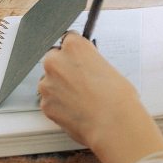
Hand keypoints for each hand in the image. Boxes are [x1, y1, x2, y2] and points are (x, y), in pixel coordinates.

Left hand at [39, 33, 162, 162]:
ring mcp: (47, 84)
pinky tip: (74, 110)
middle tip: (79, 80)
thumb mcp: (108, 68)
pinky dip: (58, 105)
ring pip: (48, 81)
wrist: (112, 123)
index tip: (78, 57)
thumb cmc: (117, 96)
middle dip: (62, 68)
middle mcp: (56, 62)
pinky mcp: (45, 105)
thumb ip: (90, 63)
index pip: (68, 39)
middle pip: (53, 59)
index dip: (75, 51)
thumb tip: (85, 69)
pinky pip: (49, 101)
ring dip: (59, 87)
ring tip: (79, 99)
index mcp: (74, 47)